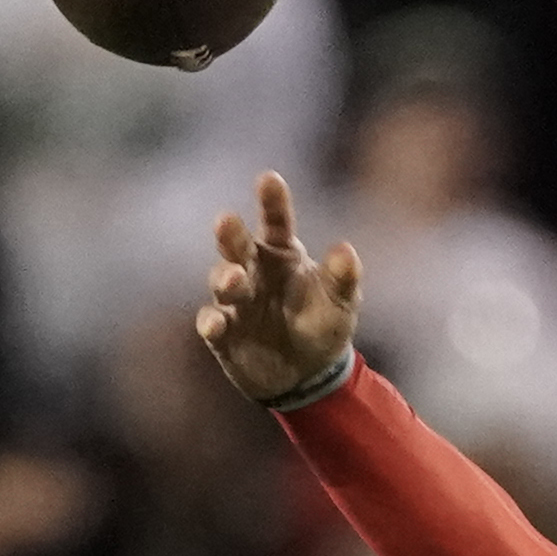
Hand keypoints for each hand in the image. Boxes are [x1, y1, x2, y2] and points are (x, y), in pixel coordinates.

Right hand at [199, 172, 364, 409]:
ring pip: (222, 282)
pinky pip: (212, 323)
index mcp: (283, 254)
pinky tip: (216, 325)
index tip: (268, 179)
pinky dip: (211, 322)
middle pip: (238, 246)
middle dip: (230, 234)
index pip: (275, 222)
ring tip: (234, 281)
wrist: (307, 376)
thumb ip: (343, 277)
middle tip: (226, 221)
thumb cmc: (323, 326)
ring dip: (225, 279)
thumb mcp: (341, 302)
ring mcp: (236, 301)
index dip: (271, 201)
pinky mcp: (223, 333)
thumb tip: (345, 250)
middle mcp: (254, 270)